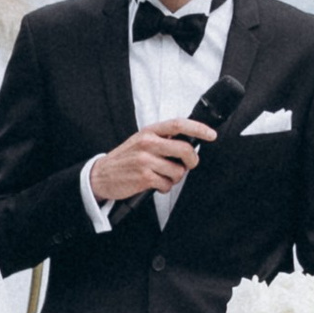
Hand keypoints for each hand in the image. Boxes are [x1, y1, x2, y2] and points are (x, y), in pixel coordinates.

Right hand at [89, 116, 217, 205]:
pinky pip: (167, 184)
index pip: (178, 125)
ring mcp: (145, 160)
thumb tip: (188, 143)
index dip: (198, 128)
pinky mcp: (144, 177)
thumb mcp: (141, 141)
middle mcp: (147, 143)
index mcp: (149, 132)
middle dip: (192, 161)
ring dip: (175, 178)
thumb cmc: (125, 159)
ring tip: (163, 176)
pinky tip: (156, 184)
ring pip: (178, 171)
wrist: (101, 175)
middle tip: (188, 165)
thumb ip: (162, 140)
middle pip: (184, 149)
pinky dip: (165, 187)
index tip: (211, 135)